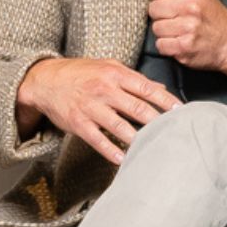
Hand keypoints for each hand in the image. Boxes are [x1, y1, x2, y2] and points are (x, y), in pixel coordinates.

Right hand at [15, 58, 179, 164]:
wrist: (44, 79)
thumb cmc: (80, 72)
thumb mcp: (108, 67)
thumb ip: (135, 79)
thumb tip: (161, 88)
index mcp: (115, 75)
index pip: (147, 89)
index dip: (166, 101)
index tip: (181, 112)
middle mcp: (104, 90)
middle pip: (137, 108)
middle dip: (158, 121)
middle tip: (174, 132)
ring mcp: (90, 107)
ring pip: (119, 126)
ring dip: (138, 138)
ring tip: (154, 147)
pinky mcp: (78, 123)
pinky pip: (98, 139)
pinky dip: (111, 151)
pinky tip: (124, 159)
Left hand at [146, 0, 226, 76]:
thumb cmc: (215, 19)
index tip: (169, 3)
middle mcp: (191, 7)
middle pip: (153, 8)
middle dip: (161, 15)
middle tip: (176, 19)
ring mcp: (187, 28)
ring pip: (155, 27)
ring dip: (165, 32)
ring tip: (180, 31)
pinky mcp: (184, 47)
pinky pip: (160, 44)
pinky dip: (168, 46)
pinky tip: (180, 42)